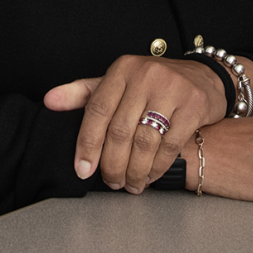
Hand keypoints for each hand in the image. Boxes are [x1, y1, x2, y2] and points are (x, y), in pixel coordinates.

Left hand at [43, 55, 227, 193]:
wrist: (204, 77)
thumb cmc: (153, 84)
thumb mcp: (118, 82)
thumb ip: (83, 94)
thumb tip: (49, 101)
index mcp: (123, 69)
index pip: (97, 109)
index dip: (87, 144)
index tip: (83, 169)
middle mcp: (146, 75)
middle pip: (120, 131)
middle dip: (112, 165)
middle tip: (111, 181)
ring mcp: (172, 89)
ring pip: (144, 142)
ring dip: (134, 171)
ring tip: (130, 183)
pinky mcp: (194, 105)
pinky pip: (170, 146)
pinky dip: (157, 168)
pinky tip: (150, 176)